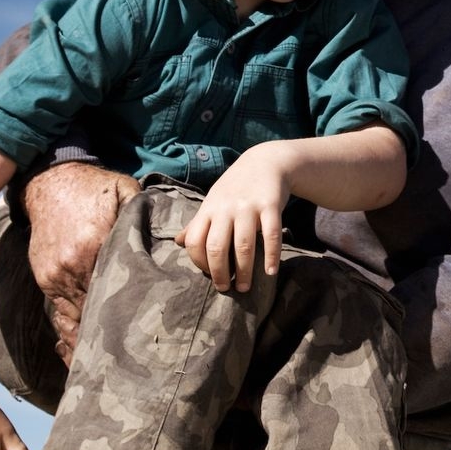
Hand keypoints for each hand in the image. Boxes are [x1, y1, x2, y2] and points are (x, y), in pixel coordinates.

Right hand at [20, 162, 138, 362]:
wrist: (49, 180)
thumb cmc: (93, 187)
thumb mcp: (125, 191)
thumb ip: (146, 213)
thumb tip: (173, 234)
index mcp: (98, 244)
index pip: (118, 287)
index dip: (134, 311)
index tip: (150, 332)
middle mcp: (75, 264)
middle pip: (97, 309)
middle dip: (114, 333)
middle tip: (134, 360)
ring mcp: (57, 274)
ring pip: (75, 318)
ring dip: (90, 340)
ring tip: (108, 369)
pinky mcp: (45, 278)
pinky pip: (59, 312)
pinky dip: (70, 331)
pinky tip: (81, 353)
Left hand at [176, 142, 292, 292]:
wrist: (265, 161)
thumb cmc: (235, 187)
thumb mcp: (213, 201)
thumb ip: (198, 223)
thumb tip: (178, 242)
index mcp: (209, 209)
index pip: (195, 241)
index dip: (199, 262)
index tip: (209, 274)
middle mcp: (226, 208)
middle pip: (217, 247)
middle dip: (220, 273)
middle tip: (225, 288)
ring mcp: (248, 207)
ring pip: (243, 245)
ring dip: (244, 271)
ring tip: (245, 287)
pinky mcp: (271, 205)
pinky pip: (271, 235)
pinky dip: (272, 256)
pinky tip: (271, 271)